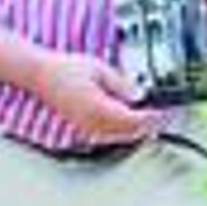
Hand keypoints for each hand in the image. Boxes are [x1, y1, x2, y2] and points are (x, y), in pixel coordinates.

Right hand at [34, 51, 160, 142]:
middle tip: (165, 118)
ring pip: (118, 137)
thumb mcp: (100, 69)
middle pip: (128, 132)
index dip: (152, 118)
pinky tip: (131, 125)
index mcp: (97, 107)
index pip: (132, 120)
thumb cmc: (66, 69)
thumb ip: (122, 84)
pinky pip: (107, 136)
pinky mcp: (82, 127)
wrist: (41, 75)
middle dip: (148, 126)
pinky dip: (123, 132)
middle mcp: (91, 122)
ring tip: (153, 121)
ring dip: (137, 131)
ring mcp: (86, 127)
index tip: (165, 113)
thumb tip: (139, 95)